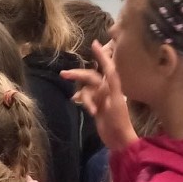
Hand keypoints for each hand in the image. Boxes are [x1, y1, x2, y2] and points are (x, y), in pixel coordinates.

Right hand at [62, 38, 135, 152]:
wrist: (118, 139)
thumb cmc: (119, 120)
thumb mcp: (116, 102)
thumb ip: (111, 86)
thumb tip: (106, 71)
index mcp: (113, 85)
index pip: (107, 66)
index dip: (101, 55)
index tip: (94, 43)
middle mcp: (106, 88)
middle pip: (89, 77)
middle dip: (77, 75)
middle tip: (63, 74)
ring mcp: (101, 97)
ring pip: (86, 90)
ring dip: (85, 98)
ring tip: (89, 110)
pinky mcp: (96, 106)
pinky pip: (85, 98)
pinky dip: (83, 101)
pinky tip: (79, 105)